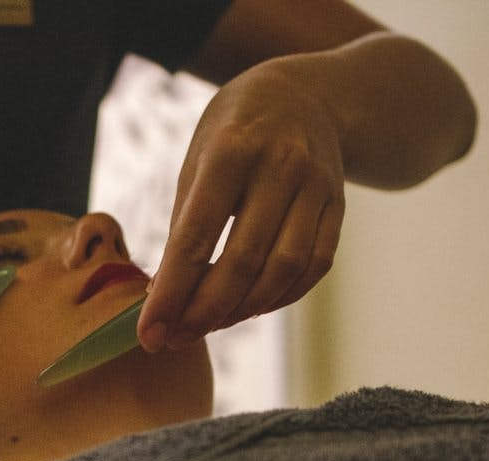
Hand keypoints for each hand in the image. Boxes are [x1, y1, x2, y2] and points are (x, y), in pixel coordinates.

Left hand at [139, 57, 345, 350]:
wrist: (308, 94)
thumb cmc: (236, 132)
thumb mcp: (198, 159)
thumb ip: (185, 225)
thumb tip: (165, 297)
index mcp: (231, 151)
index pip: (195, 239)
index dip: (172, 293)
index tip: (150, 333)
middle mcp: (280, 166)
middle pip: (243, 262)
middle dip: (205, 312)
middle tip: (177, 339)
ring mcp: (316, 187)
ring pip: (284, 270)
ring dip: (244, 311)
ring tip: (210, 325)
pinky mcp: (338, 207)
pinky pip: (314, 267)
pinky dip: (280, 297)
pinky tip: (251, 307)